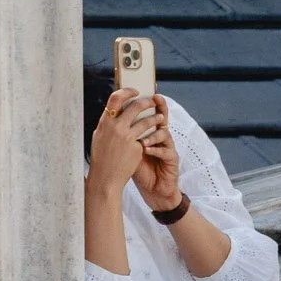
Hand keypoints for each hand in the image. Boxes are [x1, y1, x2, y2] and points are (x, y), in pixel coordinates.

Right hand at [87, 87, 156, 200]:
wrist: (106, 178)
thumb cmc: (101, 158)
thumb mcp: (99, 136)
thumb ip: (108, 123)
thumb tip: (115, 112)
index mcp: (105, 122)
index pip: (116, 98)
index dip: (127, 91)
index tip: (135, 91)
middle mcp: (116, 127)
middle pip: (135, 107)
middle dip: (146, 102)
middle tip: (152, 102)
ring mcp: (127, 138)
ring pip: (146, 122)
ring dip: (155, 118)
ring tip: (160, 117)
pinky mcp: (137, 148)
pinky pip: (144, 138)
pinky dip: (149, 137)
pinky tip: (153, 139)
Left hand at [131, 94, 182, 214]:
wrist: (153, 190)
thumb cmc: (140, 169)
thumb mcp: (129, 149)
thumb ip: (123, 135)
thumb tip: (108, 119)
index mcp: (149, 132)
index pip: (150, 113)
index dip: (148, 101)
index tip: (142, 90)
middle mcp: (160, 137)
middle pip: (162, 117)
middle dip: (158, 107)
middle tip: (154, 100)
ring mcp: (168, 147)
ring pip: (164, 134)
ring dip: (151, 135)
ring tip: (141, 141)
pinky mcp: (172, 159)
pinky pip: (165, 151)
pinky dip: (155, 149)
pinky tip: (146, 150)